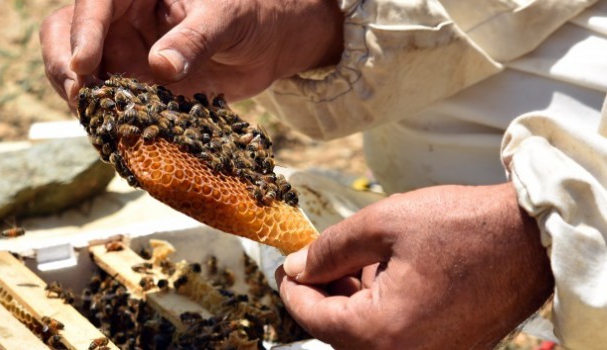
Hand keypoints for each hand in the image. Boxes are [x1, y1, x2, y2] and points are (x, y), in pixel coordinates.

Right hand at [39, 0, 343, 107]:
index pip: (94, 2)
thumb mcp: (225, 18)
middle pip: (66, 33)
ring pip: (80, 70)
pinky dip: (108, 116)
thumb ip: (195, 39)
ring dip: (81, 95)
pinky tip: (115, 133)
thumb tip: (160, 67)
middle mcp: (120, 19)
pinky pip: (111, 100)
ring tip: (96, 119)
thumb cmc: (248, 14)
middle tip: (79, 98)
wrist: (266, 43)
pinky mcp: (135, 85)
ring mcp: (124, 53)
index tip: (85, 67)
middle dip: (65, 65)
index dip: (82, 32)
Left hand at [277, 183, 553, 348]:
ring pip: (364, 334)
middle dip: (322, 292)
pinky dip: (377, 309)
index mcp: (383, 333)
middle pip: (337, 330)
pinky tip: (381, 275)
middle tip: (317, 257)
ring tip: (353, 260)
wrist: (528, 238)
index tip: (285, 265)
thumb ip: (330, 250)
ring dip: (349, 300)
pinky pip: (393, 336)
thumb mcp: (382, 225)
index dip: (292, 287)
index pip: (312, 317)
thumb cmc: (459, 226)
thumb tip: (297, 267)